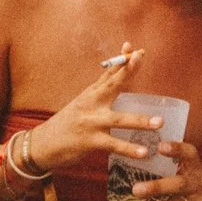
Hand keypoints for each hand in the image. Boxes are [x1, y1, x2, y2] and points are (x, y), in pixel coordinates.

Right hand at [22, 47, 167, 172]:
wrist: (42, 144)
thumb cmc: (68, 122)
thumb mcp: (83, 102)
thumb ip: (102, 89)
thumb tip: (118, 71)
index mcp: (91, 94)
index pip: (108, 72)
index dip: (122, 59)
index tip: (135, 48)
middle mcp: (91, 104)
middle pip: (111, 84)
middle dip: (127, 71)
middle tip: (140, 58)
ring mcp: (90, 122)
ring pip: (118, 119)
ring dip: (140, 120)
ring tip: (159, 122)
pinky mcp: (89, 141)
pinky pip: (113, 145)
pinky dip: (129, 149)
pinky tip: (144, 152)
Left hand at [128, 142, 201, 200]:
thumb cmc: (198, 195)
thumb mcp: (193, 179)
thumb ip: (174, 171)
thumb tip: (138, 163)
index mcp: (198, 170)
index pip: (190, 155)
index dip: (177, 149)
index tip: (160, 146)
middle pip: (179, 184)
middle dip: (157, 187)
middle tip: (135, 190)